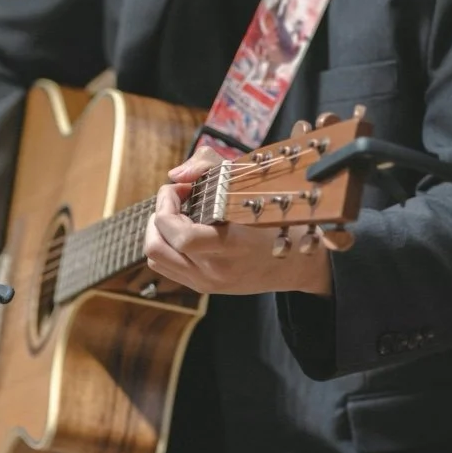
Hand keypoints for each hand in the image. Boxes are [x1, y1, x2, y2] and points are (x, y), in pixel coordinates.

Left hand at [144, 148, 335, 296]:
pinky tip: (183, 230)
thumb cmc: (272, 218)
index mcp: (232, 246)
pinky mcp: (202, 287)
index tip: (181, 187)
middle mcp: (215, 270)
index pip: (181, 236)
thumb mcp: (247, 183)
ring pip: (155, 257)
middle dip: (158, 215)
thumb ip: (208, 166)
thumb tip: (174, 175)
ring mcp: (207, 282)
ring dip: (158, 230)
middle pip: (156, 247)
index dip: (168, 206)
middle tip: (177, 199)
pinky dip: (165, 244)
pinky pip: (164, 266)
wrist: (296, 263)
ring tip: (179, 214)